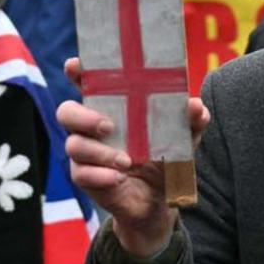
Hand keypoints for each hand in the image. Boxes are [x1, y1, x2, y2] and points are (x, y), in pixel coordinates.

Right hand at [58, 56, 209, 256]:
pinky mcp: (85, 176)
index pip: (85, 81)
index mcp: (110, 104)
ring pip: (74, 145)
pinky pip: (81, 174)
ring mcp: (85, 152)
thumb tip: (196, 106)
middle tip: (108, 125)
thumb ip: (191, 120)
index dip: (76, 71)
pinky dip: (100, 175)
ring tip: (127, 161)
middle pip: (67, 111)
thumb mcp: (183, 136)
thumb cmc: (165, 154)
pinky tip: (118, 178)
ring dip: (100, 152)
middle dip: (83, 116)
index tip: (74, 66)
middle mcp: (90, 125)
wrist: (160, 198)